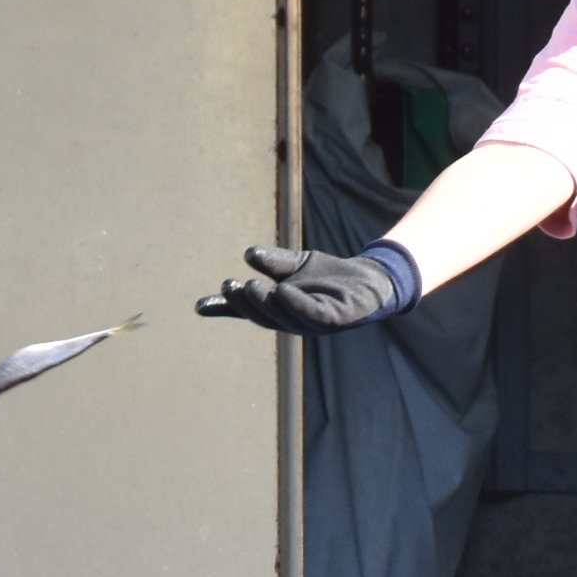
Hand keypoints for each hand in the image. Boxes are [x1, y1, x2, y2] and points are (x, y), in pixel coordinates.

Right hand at [196, 240, 420, 333]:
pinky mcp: (337, 318)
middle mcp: (295, 321)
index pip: (251, 310)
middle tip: (230, 285)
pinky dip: (296, 304)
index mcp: (282, 311)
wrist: (371, 278)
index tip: (205, 301)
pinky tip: (283, 290)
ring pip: (285, 316)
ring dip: (266, 303)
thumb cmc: (330, 276)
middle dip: (246, 302)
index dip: (228, 307)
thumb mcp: (296, 265)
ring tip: (250, 286)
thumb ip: (273, 263)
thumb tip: (247, 254)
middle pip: (265, 316)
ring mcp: (316, 323)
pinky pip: (313, 313)